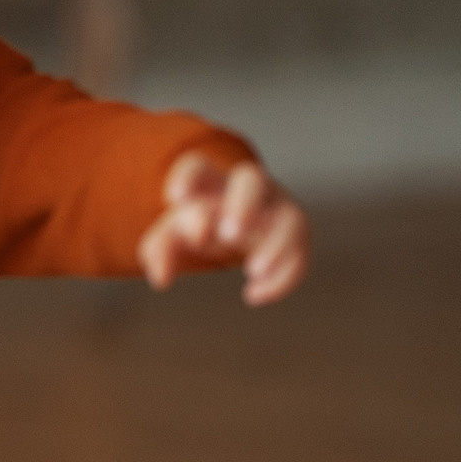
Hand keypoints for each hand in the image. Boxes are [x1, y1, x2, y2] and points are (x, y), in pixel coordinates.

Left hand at [137, 152, 309, 304]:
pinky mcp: (297, 239)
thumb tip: (162, 278)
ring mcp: (277, 212)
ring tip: (252, 271)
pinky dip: (282, 278)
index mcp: (211, 182)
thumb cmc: (201, 226)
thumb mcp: (173, 235)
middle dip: (243, 205)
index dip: (188, 177)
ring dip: (275, 246)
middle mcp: (248, 190)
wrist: (237, 231)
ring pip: (291, 219)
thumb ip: (159, 250)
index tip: (175, 198)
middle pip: (252, 179)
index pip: (198, 166)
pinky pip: (301, 256)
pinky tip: (254, 295)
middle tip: (227, 236)